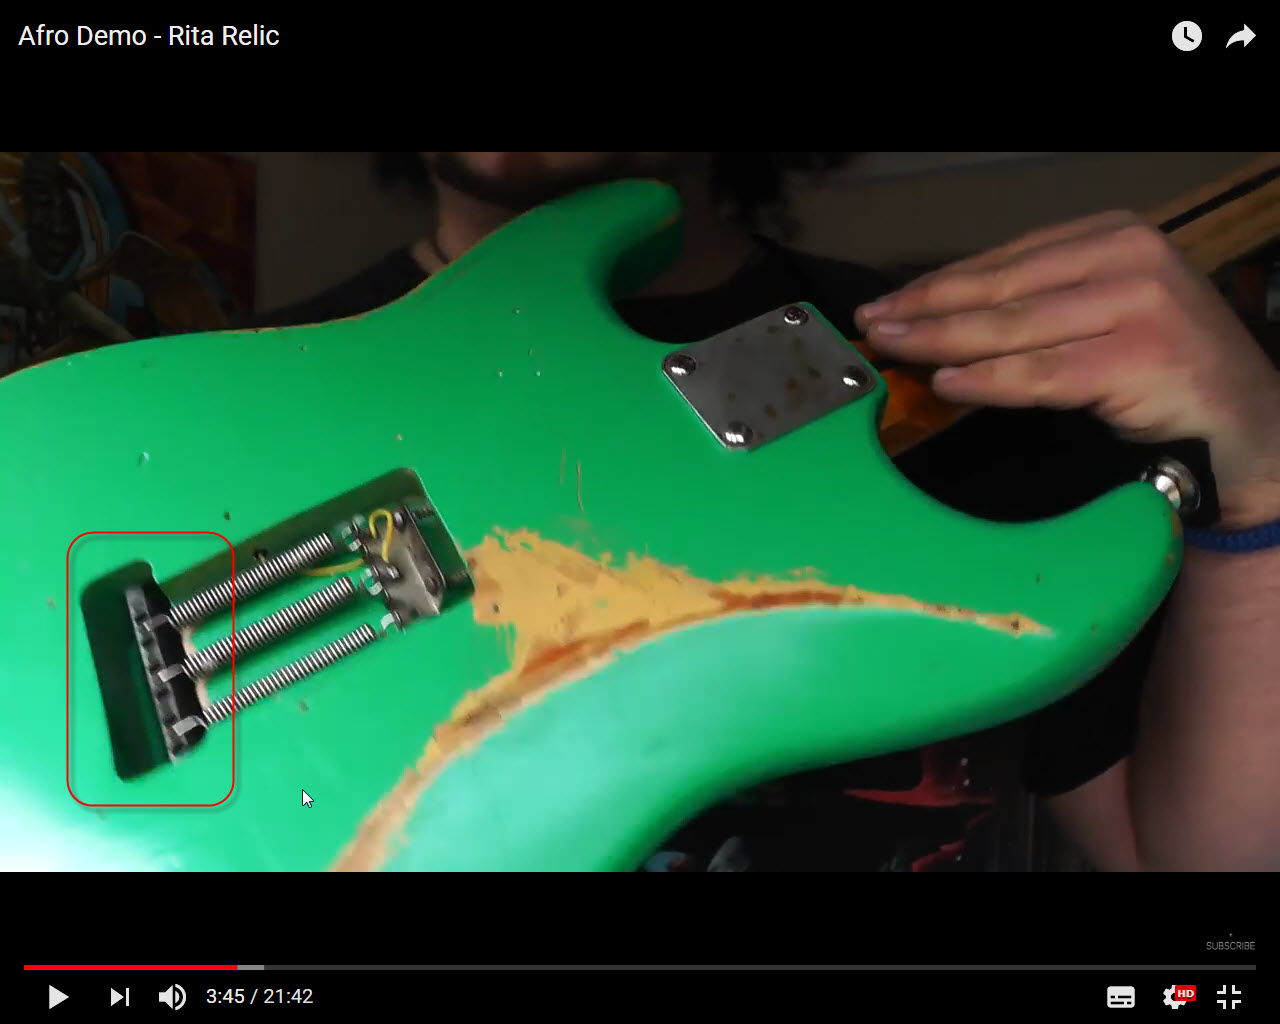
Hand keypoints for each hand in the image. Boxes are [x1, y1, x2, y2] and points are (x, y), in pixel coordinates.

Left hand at [854, 212, 1279, 527]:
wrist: (1244, 421)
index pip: (1005, 261)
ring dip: (942, 341)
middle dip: (927, 309)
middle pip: (1001, 289)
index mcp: (1111, 236)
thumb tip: (940, 319)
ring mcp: (1138, 304)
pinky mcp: (1139, 357)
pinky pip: (1042, 373)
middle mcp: (1126, 257)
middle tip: (874, 325)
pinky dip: (988, 379)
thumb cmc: (1163, 368)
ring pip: (1014, 328)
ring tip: (894, 349)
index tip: (889, 302)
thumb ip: (1035, 308)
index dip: (938, 284)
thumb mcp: (1099, 315)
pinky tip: (945, 381)